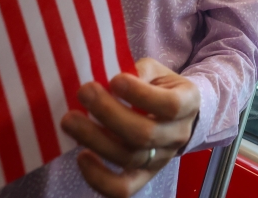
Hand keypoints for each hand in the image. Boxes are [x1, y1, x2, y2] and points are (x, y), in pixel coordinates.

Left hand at [61, 58, 200, 197]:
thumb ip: (137, 72)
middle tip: (84, 92)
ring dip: (95, 140)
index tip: (114, 80)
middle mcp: (178, 135)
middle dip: (109, 113)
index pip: (169, 105)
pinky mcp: (143, 176)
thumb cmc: (158, 86)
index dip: (140, 95)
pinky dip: (99, 178)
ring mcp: (161, 159)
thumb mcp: (155, 71)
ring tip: (70, 120)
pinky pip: (122, 188)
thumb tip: (107, 80)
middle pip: (144, 134)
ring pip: (129, 158)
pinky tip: (82, 157)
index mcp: (187, 103)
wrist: (174, 113)